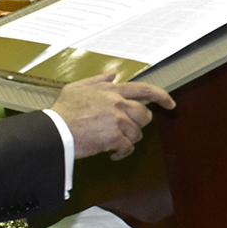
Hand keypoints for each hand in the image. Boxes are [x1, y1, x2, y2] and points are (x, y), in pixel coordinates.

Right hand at [50, 73, 173, 159]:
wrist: (55, 130)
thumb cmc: (63, 110)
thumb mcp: (78, 87)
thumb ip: (98, 80)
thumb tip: (113, 73)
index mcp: (111, 90)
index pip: (144, 89)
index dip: (161, 96)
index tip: (171, 104)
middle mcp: (118, 103)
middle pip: (144, 115)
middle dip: (139, 124)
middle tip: (127, 130)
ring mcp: (117, 120)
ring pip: (136, 133)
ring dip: (128, 140)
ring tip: (114, 142)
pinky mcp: (114, 137)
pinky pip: (127, 147)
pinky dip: (121, 153)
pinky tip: (112, 154)